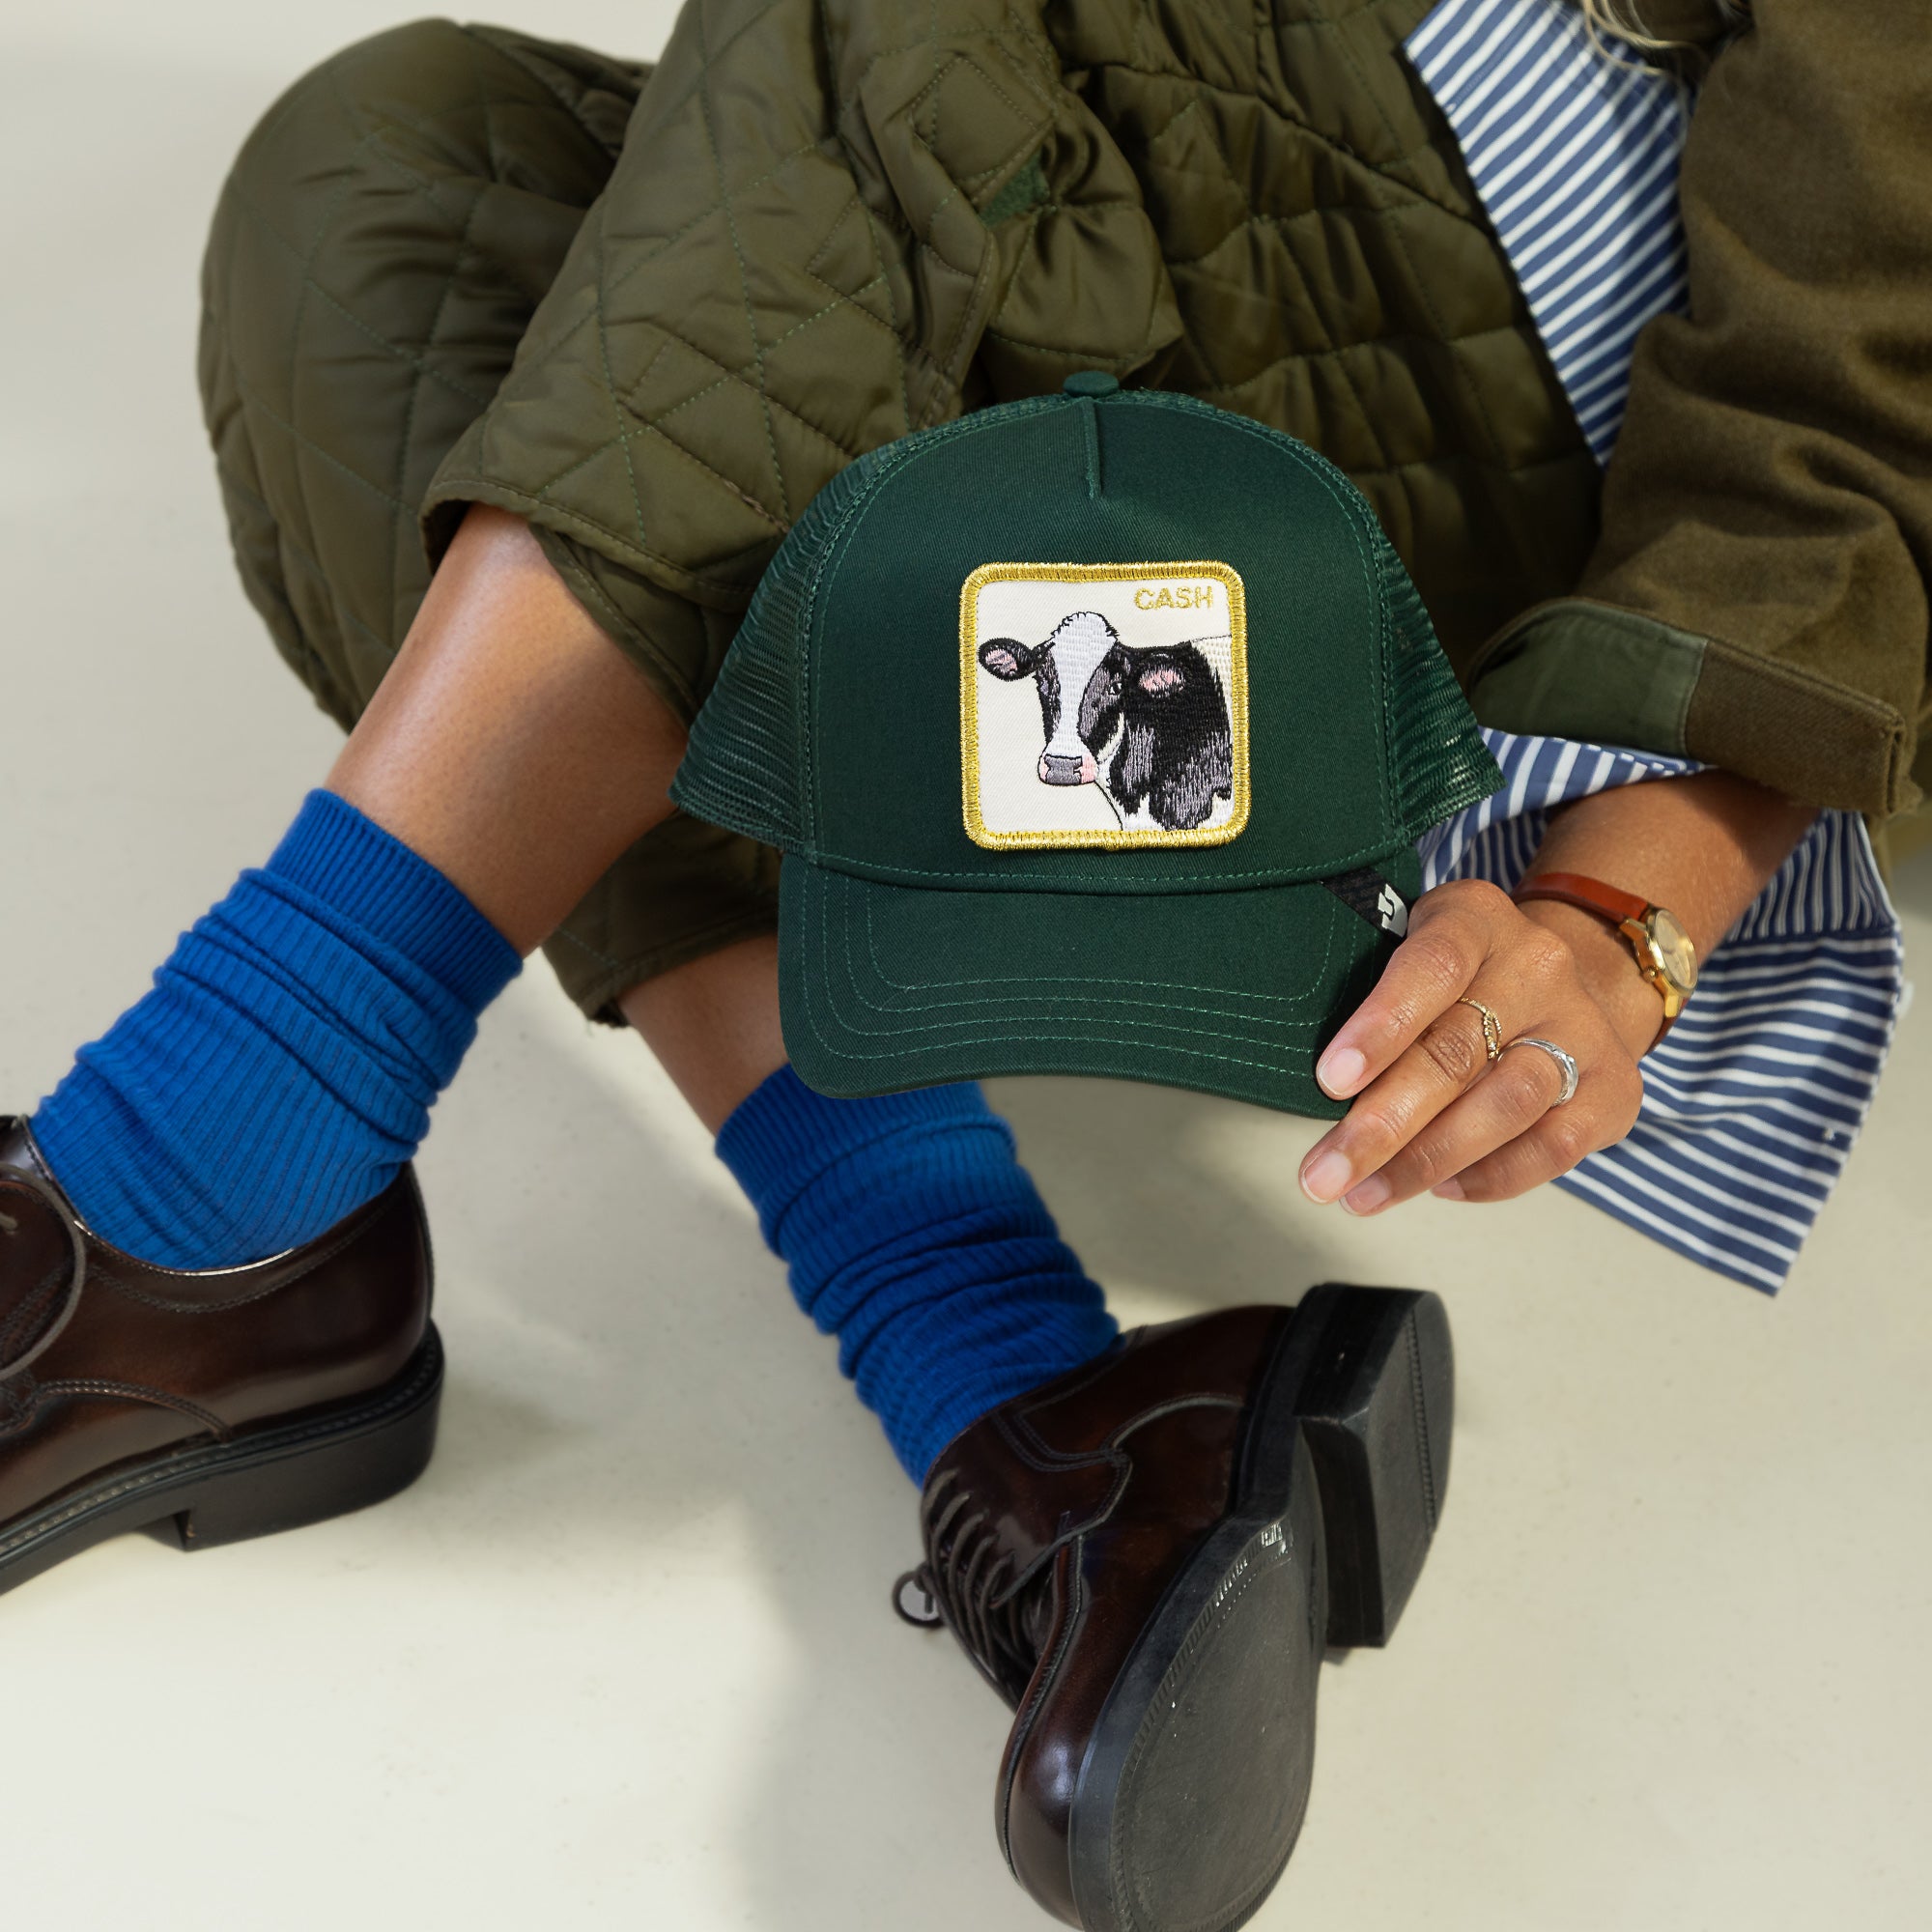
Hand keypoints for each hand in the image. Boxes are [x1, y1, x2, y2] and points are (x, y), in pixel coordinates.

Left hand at [1297, 878, 1652, 1213]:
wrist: (1575, 980)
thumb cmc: (1462, 975)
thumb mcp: (1411, 947)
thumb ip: (1368, 991)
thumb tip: (1315, 1083)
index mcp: (1477, 919)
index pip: (1432, 966)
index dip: (1380, 1026)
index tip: (1329, 1081)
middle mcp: (1538, 966)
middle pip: (1457, 1052)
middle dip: (1381, 1125)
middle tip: (1323, 1173)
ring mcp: (1582, 1028)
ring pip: (1504, 1105)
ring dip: (1425, 1162)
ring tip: (1363, 1194)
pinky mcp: (1614, 1089)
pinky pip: (1551, 1148)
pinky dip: (1489, 1177)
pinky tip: (1439, 1188)